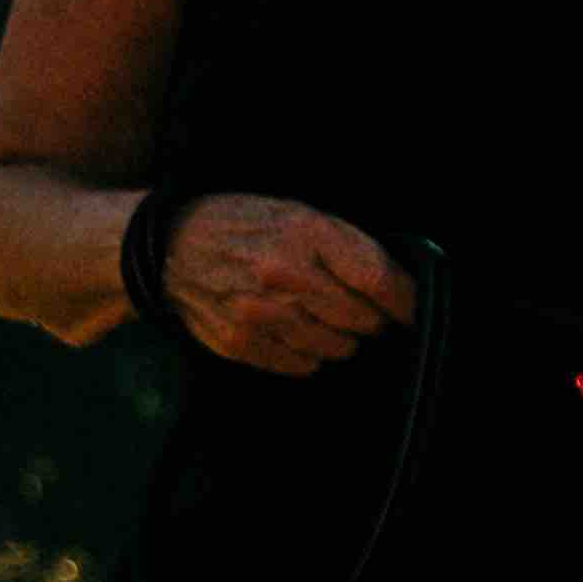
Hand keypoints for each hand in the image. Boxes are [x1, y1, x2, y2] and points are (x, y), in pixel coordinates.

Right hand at [159, 198, 414, 376]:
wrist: (170, 246)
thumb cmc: (249, 227)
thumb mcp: (302, 216)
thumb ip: (355, 249)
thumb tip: (406, 292)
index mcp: (303, 233)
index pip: (378, 281)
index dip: (406, 302)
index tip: (412, 311)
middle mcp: (281, 274)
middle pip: (363, 321)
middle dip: (367, 317)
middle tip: (350, 305)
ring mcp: (258, 312)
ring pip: (338, 349)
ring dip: (337, 336)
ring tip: (312, 312)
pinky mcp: (239, 342)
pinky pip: (303, 365)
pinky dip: (305, 352)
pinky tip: (287, 327)